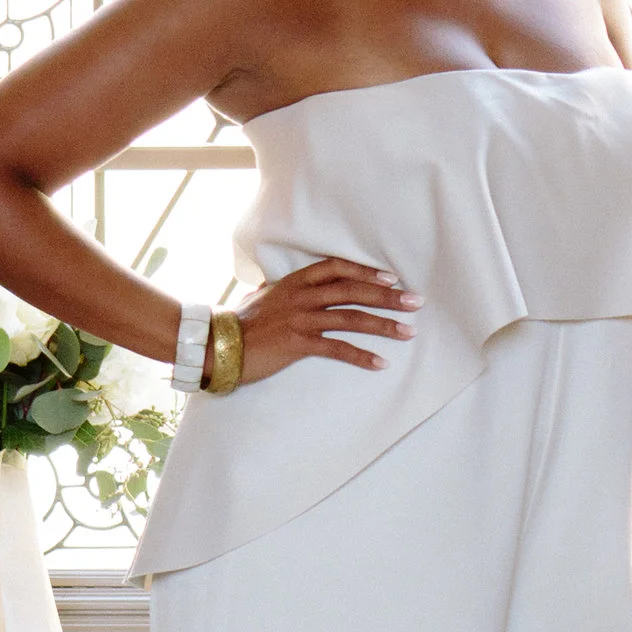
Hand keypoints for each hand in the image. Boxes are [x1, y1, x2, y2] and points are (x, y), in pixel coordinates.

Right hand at [233, 253, 419, 381]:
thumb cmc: (240, 322)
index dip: (366, 271)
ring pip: (350, 317)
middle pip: (352, 290)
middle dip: (387, 296)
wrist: (215, 344)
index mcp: (294, 281)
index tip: (392, 278)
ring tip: (408, 332)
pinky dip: (360, 355)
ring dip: (382, 325)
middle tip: (415, 302)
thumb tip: (291, 285)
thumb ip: (284, 290)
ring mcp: (299, 318)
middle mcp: (300, 295)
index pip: (337, 268)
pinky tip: (380, 363)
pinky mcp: (296, 343)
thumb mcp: (264, 297)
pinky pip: (336, 348)